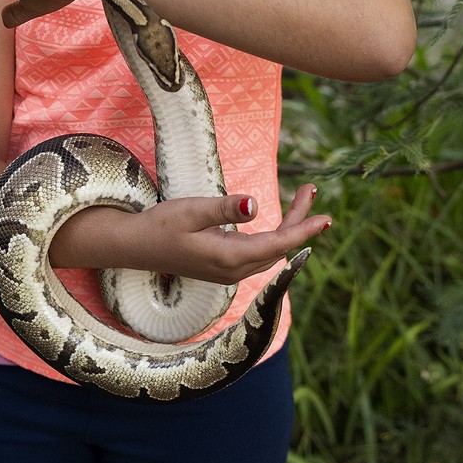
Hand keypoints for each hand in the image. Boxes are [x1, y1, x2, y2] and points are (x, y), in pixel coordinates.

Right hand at [50, 184, 330, 282]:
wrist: (135, 247)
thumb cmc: (160, 225)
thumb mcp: (192, 210)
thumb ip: (224, 208)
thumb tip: (256, 203)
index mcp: (229, 257)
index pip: (278, 244)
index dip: (303, 229)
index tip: (326, 218)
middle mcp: (234, 269)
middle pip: (279, 246)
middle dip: (299, 220)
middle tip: (312, 191)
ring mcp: (229, 271)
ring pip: (270, 250)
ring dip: (289, 228)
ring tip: (303, 199)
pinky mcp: (223, 266)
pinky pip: (259, 253)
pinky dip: (274, 236)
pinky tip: (279, 223)